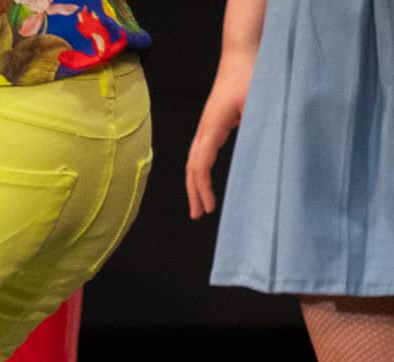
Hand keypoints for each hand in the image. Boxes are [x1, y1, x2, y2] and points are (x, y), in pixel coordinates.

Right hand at [187, 60, 251, 217]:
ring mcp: (207, 127)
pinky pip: (202, 153)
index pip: (200, 165)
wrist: (242, 54)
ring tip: (200, 204)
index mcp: (212, 127)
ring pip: (194, 162)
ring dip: (195, 184)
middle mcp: (205, 129)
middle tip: (197, 215)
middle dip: (193, 193)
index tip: (208, 208)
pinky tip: (206, 179)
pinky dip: (200, 171)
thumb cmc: (251, 74)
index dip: (202, 188)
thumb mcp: (258, 101)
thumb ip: (257, 126)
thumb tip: (260, 153)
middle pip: (192, 167)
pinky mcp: (214, 124)